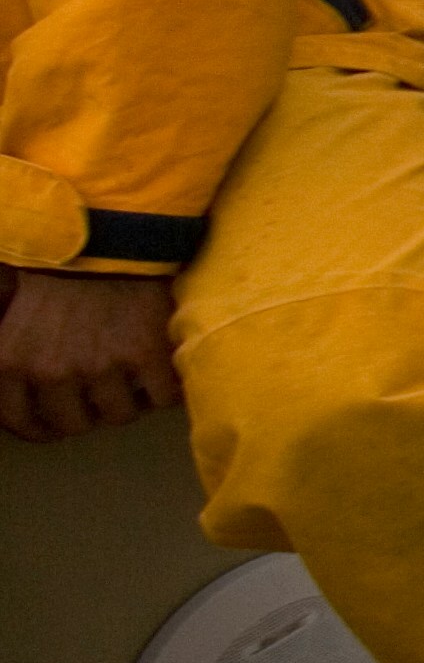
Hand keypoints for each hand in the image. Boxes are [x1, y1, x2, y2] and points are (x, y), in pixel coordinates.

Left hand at [0, 267, 184, 441]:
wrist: (107, 235)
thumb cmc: (57, 272)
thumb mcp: (8, 311)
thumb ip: (10, 353)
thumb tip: (14, 388)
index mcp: (11, 363)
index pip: (21, 422)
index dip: (44, 427)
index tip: (61, 420)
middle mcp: (51, 371)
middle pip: (75, 425)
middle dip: (90, 412)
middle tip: (103, 393)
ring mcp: (100, 366)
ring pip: (120, 415)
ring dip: (130, 400)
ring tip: (135, 379)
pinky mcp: (145, 354)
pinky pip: (163, 398)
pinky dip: (168, 389)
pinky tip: (163, 371)